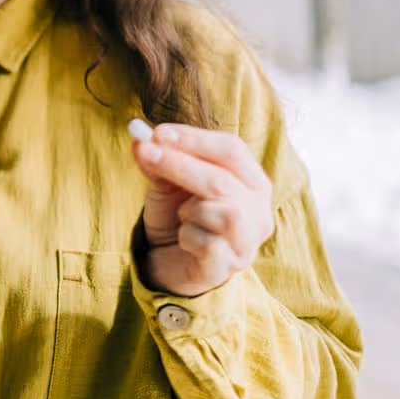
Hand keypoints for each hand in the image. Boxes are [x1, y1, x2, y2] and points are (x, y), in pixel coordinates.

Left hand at [131, 124, 273, 296]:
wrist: (169, 261)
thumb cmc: (177, 216)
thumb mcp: (165, 182)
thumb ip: (157, 159)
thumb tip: (140, 137)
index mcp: (251, 181)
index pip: (232, 150)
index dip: (196, 139)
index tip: (159, 132)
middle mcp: (258, 211)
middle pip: (224, 180)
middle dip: (180, 164)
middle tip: (147, 152)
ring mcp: (247, 241)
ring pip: (225, 213)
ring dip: (190, 208)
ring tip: (183, 215)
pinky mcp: (229, 266)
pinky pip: (209, 244)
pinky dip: (187, 236)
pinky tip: (184, 239)